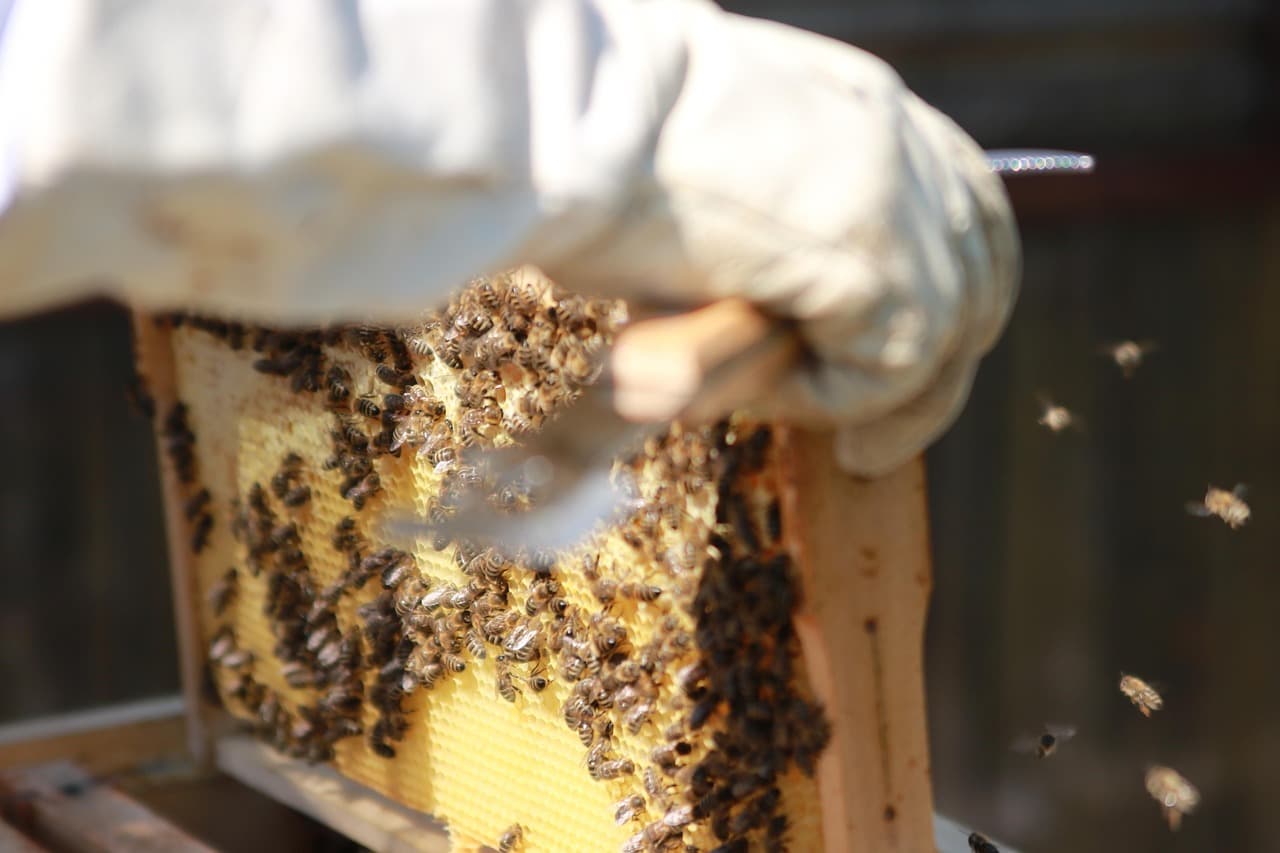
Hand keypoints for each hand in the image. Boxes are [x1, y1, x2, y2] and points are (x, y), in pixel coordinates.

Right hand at [542, 7, 1018, 476]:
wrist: (560, 121)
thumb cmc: (594, 152)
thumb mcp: (718, 178)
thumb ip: (781, 230)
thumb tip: (781, 309)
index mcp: (865, 112)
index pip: (959, 209)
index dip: (946, 297)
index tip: (906, 366)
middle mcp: (901, 143)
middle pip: (978, 277)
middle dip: (933, 379)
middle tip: (869, 452)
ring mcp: (899, 198)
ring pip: (932, 339)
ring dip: (846, 391)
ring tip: (755, 395)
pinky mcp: (878, 260)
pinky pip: (884, 370)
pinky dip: (820, 398)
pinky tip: (746, 378)